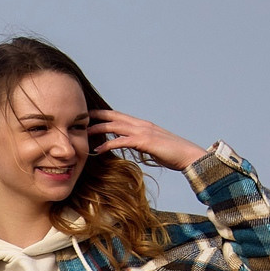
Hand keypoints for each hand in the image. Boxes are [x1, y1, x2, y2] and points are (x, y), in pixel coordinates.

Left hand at [90, 110, 205, 171]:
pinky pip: (122, 141)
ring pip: (116, 126)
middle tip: (80, 117)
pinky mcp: (145, 142)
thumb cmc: (173, 154)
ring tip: (85, 132)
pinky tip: (98, 150)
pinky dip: (109, 144)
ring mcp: (144, 132)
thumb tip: (130, 146)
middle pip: (114, 116)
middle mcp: (142, 125)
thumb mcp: (153, 146)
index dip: (104, 114)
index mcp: (143, 125)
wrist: (189, 156)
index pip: (120, 116)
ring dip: (99, 128)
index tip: (90, 115)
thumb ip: (141, 144)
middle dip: (97, 116)